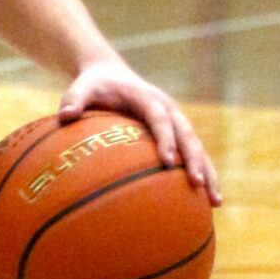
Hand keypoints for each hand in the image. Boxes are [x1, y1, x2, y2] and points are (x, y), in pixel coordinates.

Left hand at [58, 60, 220, 202]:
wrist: (110, 74)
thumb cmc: (93, 86)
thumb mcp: (80, 89)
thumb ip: (73, 101)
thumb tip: (64, 116)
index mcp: (147, 98)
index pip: (159, 118)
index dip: (165, 138)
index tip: (168, 161)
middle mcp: (168, 109)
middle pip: (187, 135)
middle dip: (195, 159)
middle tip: (198, 184)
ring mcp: (176, 121)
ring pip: (197, 148)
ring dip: (208, 172)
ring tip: (215, 202)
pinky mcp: (176, 133)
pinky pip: (193, 155)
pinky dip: (202, 174)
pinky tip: (206, 204)